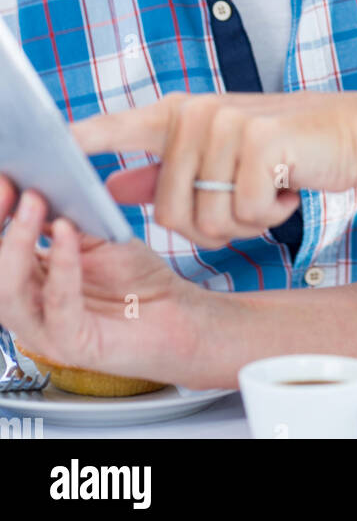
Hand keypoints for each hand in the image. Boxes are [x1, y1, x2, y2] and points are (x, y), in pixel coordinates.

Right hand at [0, 177, 208, 385]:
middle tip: (11, 186)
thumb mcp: (95, 237)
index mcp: (28, 280)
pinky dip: (61, 265)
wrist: (176, 313)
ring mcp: (46, 331)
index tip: (6, 176)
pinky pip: (58, 305)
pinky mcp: (74, 345)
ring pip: (9, 292)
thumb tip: (39, 182)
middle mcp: (28, 307)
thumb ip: (65, 217)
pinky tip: (66, 231)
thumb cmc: (136, 280)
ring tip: (35, 202)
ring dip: (18, 243)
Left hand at [70, 89, 356, 248]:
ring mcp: (227, 124)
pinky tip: (288, 188)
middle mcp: (197, 113)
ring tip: (268, 191)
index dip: (83, 141)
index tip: (52, 144)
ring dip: (242, 225)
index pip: (117, 127)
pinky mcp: (259, 143)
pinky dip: (271, 216)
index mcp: (180, 113)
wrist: (353, 133)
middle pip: (168, 213)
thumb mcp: (220, 156)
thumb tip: (111, 187)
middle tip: (246, 200)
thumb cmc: (284, 149)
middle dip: (210, 227)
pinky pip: (245, 215)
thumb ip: (164, 171)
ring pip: (207, 220)